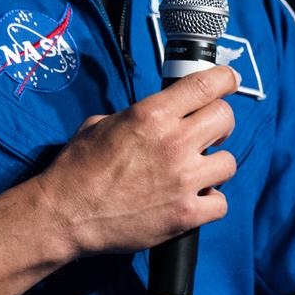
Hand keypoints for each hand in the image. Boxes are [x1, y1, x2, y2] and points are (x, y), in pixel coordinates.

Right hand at [33, 65, 238, 258]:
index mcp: (151, 115)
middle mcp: (173, 143)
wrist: (65, 215)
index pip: (206, 84)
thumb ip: (136, 115)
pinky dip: (210, 202)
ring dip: (215, 164)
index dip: (224, 78)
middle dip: (219, 122)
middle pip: (225, 117)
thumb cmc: (77, 169)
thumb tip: (157, 115)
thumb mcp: (100, 124)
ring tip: (197, 170)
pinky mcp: (185, 215)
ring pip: (229, 162)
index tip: (229, 81)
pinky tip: (193, 199)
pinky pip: (221, 203)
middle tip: (207, 132)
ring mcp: (183, 181)